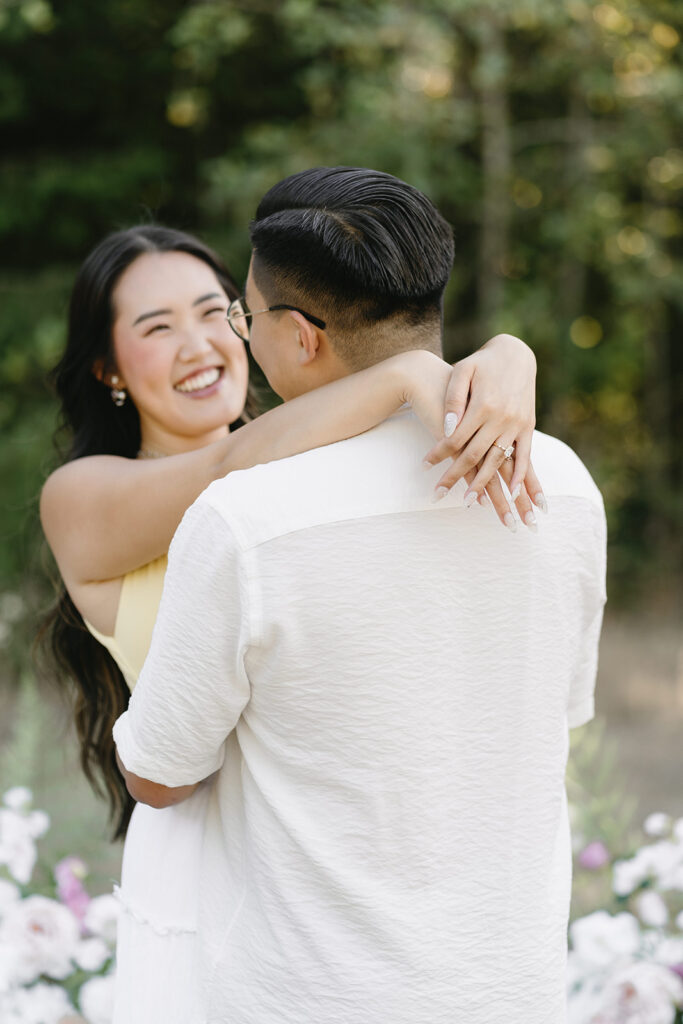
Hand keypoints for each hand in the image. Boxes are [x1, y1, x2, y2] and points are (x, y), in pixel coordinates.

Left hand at [422, 334, 546, 528]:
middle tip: (437, 495)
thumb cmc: (483, 361)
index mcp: (483, 404)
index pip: (455, 439)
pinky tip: (510, 494)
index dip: (438, 454)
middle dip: (454, 478)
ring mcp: (517, 424)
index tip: (424, 467)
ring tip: (468, 503)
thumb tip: (446, 427)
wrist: (516, 353)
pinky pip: (524, 457)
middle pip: (474, 456)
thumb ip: (454, 398)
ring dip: (484, 485)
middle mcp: (501, 418)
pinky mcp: (528, 427)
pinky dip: (518, 478)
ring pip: (497, 462)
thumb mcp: (463, 371)